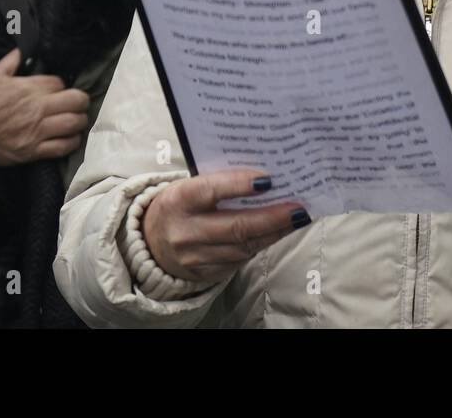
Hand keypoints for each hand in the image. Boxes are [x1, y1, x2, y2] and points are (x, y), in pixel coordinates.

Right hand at [0, 47, 89, 165]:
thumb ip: (11, 60)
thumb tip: (23, 48)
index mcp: (30, 89)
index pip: (60, 83)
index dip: (62, 86)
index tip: (59, 91)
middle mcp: (38, 109)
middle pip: (75, 101)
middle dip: (81, 101)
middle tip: (79, 103)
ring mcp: (38, 131)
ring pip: (73, 123)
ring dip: (80, 121)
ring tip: (78, 120)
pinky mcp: (35, 150)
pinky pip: (63, 147)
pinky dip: (72, 142)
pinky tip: (71, 137)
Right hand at [142, 170, 309, 282]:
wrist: (152, 241)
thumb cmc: (182, 204)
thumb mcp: (190, 186)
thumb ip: (220, 182)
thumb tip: (266, 177)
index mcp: (179, 200)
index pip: (212, 190)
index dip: (240, 185)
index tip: (269, 180)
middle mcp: (184, 231)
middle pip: (236, 227)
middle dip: (272, 218)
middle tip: (299, 208)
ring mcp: (194, 257)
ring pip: (243, 246)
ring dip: (274, 233)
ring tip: (297, 219)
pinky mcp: (204, 273)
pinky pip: (240, 260)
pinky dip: (262, 244)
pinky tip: (278, 232)